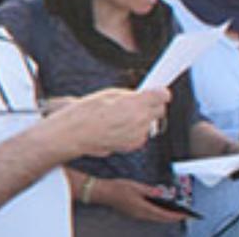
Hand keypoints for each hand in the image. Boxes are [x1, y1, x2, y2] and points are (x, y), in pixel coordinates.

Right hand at [50, 87, 169, 158]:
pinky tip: (120, 127)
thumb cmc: (88, 112)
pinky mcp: (132, 145)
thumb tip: (143, 95)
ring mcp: (137, 135)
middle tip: (139, 103)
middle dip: (152, 105)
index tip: (157, 91)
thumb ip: (132, 95)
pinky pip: (141, 134)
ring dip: (143, 119)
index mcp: (136, 104)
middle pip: (160, 110)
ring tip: (123, 116)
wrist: (75, 134)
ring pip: (150, 123)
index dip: (160, 93)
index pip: (163, 96)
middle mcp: (140, 120)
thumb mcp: (111, 93)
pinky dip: (135, 130)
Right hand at [95, 178, 188, 222]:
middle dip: (172, 218)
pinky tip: (162, 211)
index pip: (162, 213)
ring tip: (176, 214)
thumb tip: (160, 193)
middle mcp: (140, 214)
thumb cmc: (119, 187)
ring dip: (165, 217)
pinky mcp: (134, 213)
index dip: (174, 215)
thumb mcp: (136, 186)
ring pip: (155, 218)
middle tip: (184, 216)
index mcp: (141, 207)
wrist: (104, 193)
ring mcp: (136, 215)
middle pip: (159, 218)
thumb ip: (149, 190)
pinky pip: (149, 216)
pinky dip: (158, 215)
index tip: (183, 216)